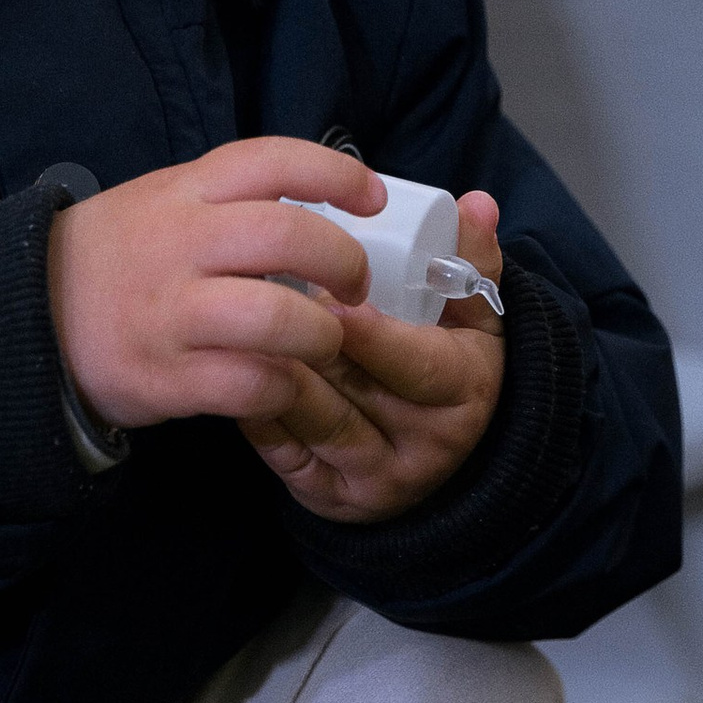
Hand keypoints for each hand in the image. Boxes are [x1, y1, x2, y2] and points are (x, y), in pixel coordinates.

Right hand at [47, 138, 391, 430]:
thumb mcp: (160, 202)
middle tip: (356, 287)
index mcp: (183, 193)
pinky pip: (251, 383)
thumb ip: (230, 200)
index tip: (370, 197)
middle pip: (289, 237)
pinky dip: (282, 388)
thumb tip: (323, 206)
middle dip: (344, 262)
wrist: (26, 318)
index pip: (272, 161)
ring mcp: (171, 314)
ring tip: (323, 343)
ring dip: (321, 335)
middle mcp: (179, 245)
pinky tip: (282, 384)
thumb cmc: (115, 259)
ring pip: (278, 319)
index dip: (336, 173)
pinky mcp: (164, 377)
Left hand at [242, 189, 505, 521]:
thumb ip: (472, 258)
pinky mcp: (329, 498)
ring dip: (272, 371)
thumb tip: (476, 204)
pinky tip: (227, 368)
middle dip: (307, 344)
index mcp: (465, 392)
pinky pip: (280, 452)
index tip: (330, 297)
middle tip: (259, 297)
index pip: (418, 363)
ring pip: (312, 421)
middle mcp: (424, 446)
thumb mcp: (476, 316)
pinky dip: (252, 408)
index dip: (373, 334)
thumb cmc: (451, 365)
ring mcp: (374, 477)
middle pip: (356, 390)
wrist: (441, 454)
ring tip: (235, 325)